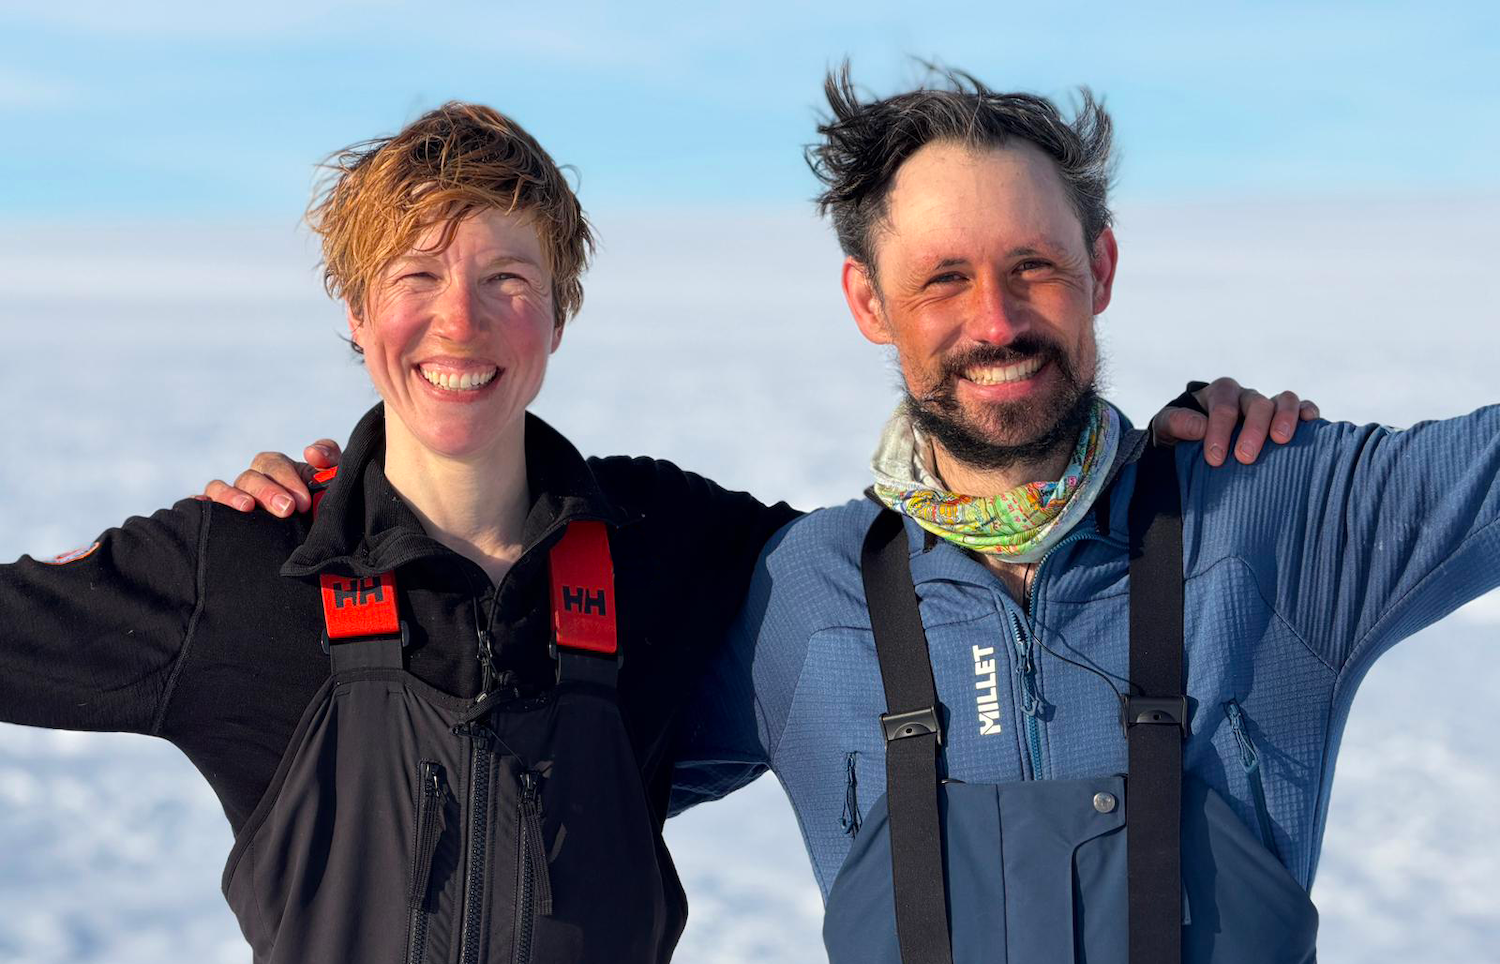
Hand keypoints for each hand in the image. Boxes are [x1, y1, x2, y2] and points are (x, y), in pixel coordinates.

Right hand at [197, 440, 342, 516]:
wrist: (314, 548)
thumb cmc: (320, 510)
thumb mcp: (330, 486)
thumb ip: (329, 463)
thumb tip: (311, 452)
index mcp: (278, 471)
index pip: (274, 464)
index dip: (286, 477)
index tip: (303, 501)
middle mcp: (252, 482)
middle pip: (251, 477)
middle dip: (268, 491)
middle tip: (287, 509)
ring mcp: (233, 499)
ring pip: (220, 488)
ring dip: (232, 495)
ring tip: (248, 508)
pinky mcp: (218, 518)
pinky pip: (203, 507)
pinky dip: (200, 504)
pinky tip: (203, 507)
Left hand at [1151, 377, 1319, 466]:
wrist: (1195, 446)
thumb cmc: (1182, 437)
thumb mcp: (1167, 429)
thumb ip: (1176, 423)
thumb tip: (1200, 427)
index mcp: (1218, 395)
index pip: (1223, 405)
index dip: (1220, 430)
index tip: (1215, 458)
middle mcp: (1246, 397)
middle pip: (1256, 403)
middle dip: (1252, 429)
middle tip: (1245, 458)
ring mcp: (1269, 406)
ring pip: (1284, 401)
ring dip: (1284, 418)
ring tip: (1280, 440)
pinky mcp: (1288, 417)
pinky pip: (1304, 407)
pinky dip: (1308, 412)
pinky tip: (1310, 423)